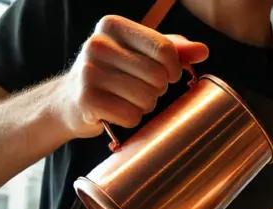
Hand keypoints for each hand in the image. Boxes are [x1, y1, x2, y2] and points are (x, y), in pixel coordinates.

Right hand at [52, 15, 209, 137]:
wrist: (69, 101)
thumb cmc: (113, 75)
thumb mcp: (140, 54)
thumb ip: (173, 50)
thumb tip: (203, 51)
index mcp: (113, 26)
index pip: (164, 49)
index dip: (174, 69)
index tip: (167, 75)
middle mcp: (98, 44)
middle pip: (158, 76)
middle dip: (157, 90)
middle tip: (140, 89)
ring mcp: (89, 71)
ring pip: (147, 98)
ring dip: (145, 106)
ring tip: (128, 100)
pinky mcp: (88, 99)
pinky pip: (131, 116)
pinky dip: (131, 120)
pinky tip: (116, 112)